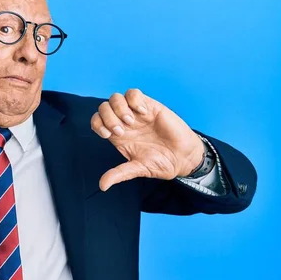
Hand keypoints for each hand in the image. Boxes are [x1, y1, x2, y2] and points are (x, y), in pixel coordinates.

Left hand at [90, 89, 204, 190]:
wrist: (183, 157)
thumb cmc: (160, 163)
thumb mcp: (137, 169)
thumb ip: (120, 174)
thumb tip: (102, 186)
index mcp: (117, 135)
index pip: (97, 121)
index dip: (97, 124)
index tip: (108, 135)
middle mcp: (124, 122)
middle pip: (103, 107)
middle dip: (108, 117)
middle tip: (121, 131)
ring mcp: (136, 113)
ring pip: (115, 98)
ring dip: (119, 108)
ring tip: (131, 121)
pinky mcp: (150, 106)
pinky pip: (133, 93)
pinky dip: (134, 101)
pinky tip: (143, 113)